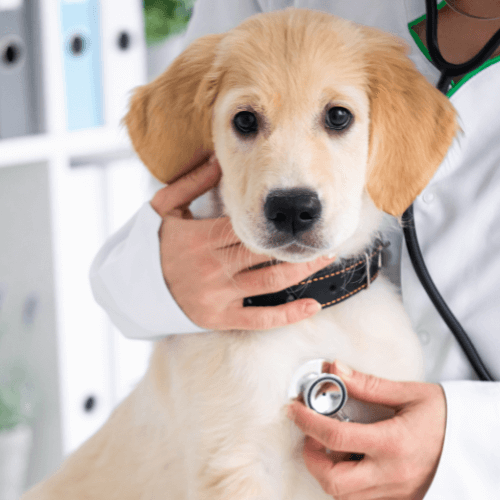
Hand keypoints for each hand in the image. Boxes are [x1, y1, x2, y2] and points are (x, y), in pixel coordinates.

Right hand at [150, 154, 334, 330]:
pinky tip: (312, 306)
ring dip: (301, 272)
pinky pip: (258, 319)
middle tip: (323, 236)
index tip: (296, 215)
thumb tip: (218, 158)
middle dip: (296, 246)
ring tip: (324, 258)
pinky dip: (287, 315)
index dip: (272, 222)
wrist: (131, 288)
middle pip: (263, 254)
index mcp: (199, 238)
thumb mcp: (164, 207)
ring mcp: (216, 295)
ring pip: (268, 283)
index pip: (243, 227)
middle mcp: (211, 267)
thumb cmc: (151, 244)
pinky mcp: (219, 317)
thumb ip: (192, 183)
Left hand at [287, 361, 446, 499]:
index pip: (336, 439)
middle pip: (335, 482)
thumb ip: (367, 385)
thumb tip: (334, 370)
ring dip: (327, 472)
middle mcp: (392, 474)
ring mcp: (396, 492)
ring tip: (328, 447)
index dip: (308, 422)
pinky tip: (349, 461)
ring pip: (345, 497)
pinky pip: (363, 499)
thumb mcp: (409, 394)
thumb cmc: (446, 417)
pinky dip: (346, 483)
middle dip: (312, 458)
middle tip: (309, 434)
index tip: (295, 409)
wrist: (477, 442)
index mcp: (394, 444)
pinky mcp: (400, 499)